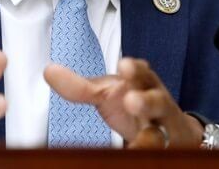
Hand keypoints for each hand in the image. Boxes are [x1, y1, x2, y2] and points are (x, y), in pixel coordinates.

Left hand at [44, 57, 203, 147]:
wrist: (170, 129)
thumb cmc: (132, 103)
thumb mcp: (106, 93)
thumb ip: (79, 87)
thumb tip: (48, 70)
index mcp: (142, 83)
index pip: (142, 72)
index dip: (135, 69)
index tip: (124, 66)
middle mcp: (158, 102)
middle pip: (157, 100)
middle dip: (146, 99)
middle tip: (131, 100)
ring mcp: (166, 127)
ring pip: (163, 131)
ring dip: (152, 134)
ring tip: (144, 137)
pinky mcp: (168, 147)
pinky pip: (160, 151)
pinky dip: (147, 152)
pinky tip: (135, 152)